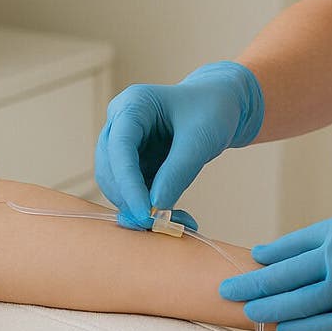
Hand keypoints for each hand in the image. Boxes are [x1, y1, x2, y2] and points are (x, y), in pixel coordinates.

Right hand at [94, 61, 263, 228]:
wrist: (221, 105)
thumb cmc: (212, 111)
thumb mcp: (201, 139)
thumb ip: (178, 171)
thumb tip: (156, 206)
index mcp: (133, 105)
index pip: (119, 148)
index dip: (128, 183)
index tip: (145, 213)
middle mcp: (120, 123)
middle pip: (110, 169)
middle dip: (131, 200)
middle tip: (161, 225)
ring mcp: (123, 144)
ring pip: (118, 185)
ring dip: (141, 208)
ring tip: (179, 221)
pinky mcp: (133, 163)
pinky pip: (133, 192)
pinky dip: (151, 208)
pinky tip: (177, 216)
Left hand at [219, 208, 331, 330]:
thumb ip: (325, 240)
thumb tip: (280, 253)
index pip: (292, 245)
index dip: (266, 258)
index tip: (245, 263)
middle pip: (288, 272)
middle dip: (253, 282)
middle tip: (225, 288)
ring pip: (303, 299)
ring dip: (271, 307)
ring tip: (247, 311)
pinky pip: (328, 322)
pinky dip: (303, 325)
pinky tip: (284, 327)